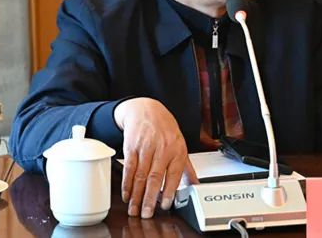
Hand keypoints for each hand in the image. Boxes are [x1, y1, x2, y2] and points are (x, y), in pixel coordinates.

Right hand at [114, 97, 198, 217]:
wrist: (146, 109)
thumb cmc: (165, 128)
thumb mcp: (180, 144)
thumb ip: (186, 167)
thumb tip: (195, 185)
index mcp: (177, 149)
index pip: (174, 174)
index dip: (168, 192)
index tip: (164, 205)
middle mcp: (162, 148)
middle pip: (155, 177)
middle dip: (149, 198)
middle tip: (146, 213)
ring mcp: (146, 147)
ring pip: (140, 175)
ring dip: (136, 195)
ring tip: (135, 209)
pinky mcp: (132, 146)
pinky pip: (129, 168)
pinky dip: (127, 183)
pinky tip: (127, 193)